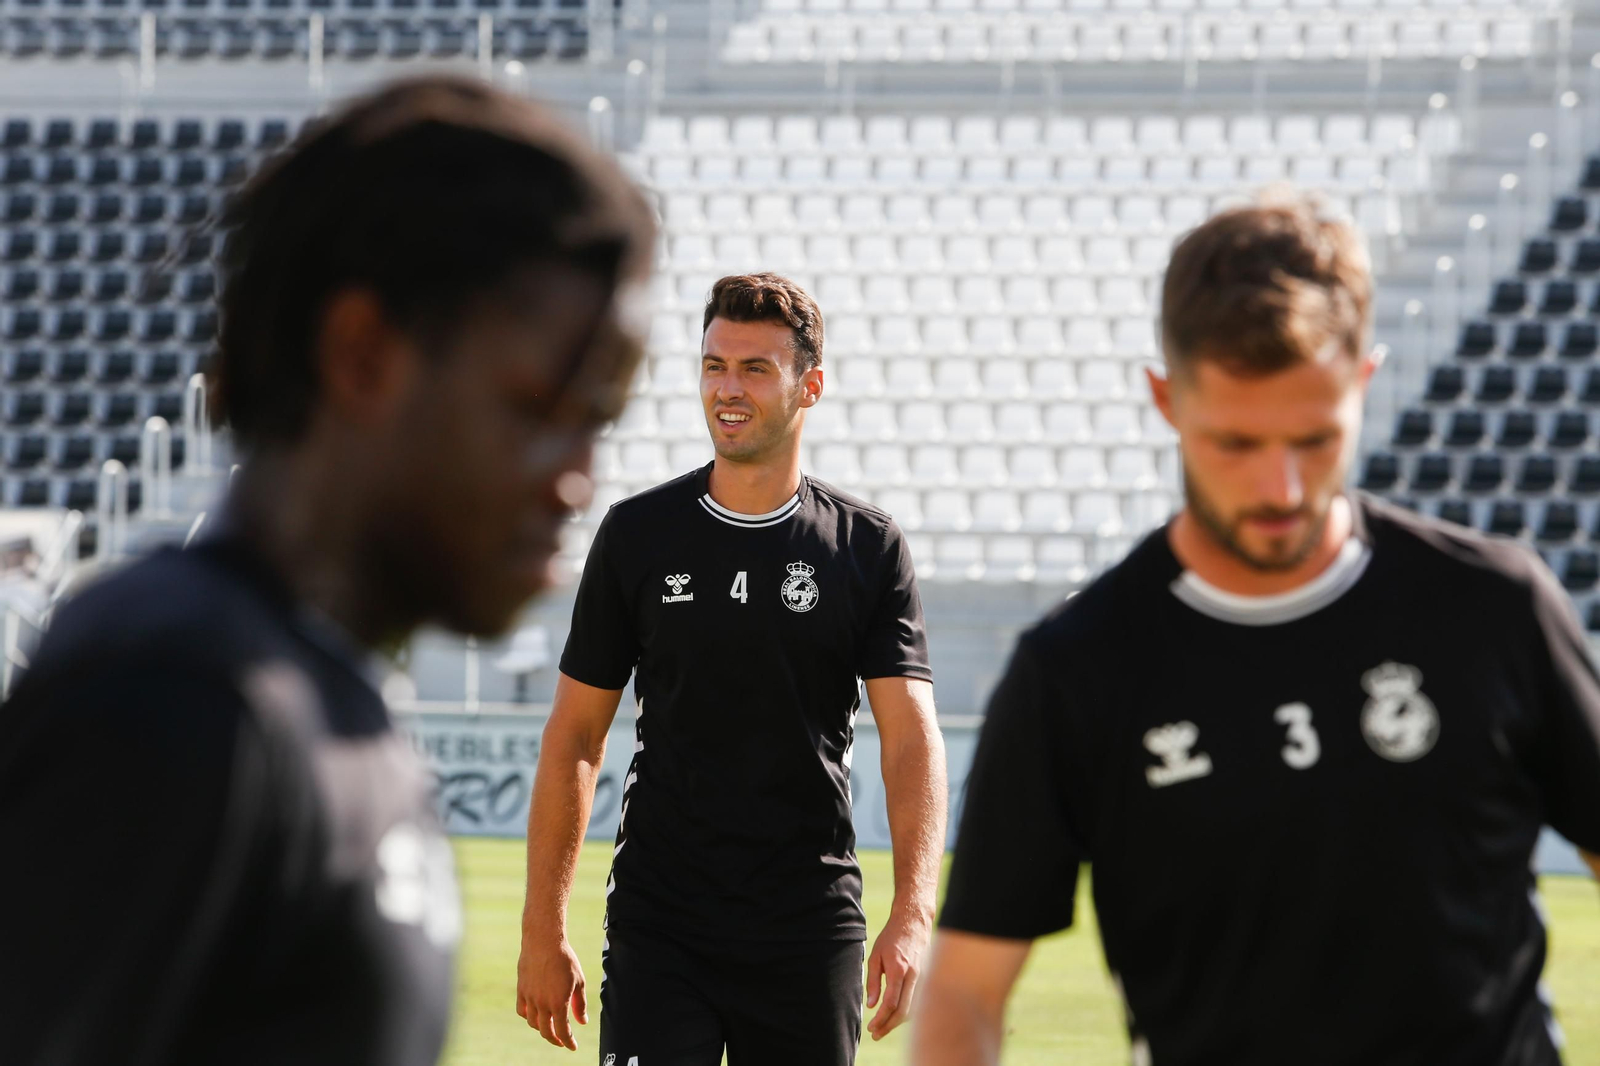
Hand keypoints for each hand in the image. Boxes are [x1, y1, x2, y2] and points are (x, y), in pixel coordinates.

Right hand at [516, 935, 587, 1050]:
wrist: (543, 941)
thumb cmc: (565, 959)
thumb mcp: (578, 981)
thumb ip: (579, 1004)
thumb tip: (582, 1022)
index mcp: (558, 1003)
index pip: (563, 1031)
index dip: (568, 1042)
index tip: (573, 1047)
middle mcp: (542, 1004)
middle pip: (546, 1032)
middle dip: (556, 1040)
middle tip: (562, 1041)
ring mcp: (529, 998)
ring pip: (533, 1023)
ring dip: (543, 1029)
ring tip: (550, 1027)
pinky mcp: (521, 990)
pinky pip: (522, 1011)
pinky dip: (529, 1017)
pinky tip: (535, 1015)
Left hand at [864, 907, 931, 1040]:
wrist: (913, 923)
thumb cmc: (891, 938)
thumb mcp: (875, 956)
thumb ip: (873, 981)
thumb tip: (870, 1004)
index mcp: (899, 970)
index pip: (891, 1003)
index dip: (881, 1018)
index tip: (871, 1027)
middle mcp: (913, 977)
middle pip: (903, 1011)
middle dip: (889, 1026)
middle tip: (875, 1034)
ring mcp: (922, 978)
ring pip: (912, 1008)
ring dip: (897, 1022)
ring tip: (882, 1028)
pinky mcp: (925, 979)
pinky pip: (916, 1001)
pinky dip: (906, 1012)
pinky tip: (895, 1016)